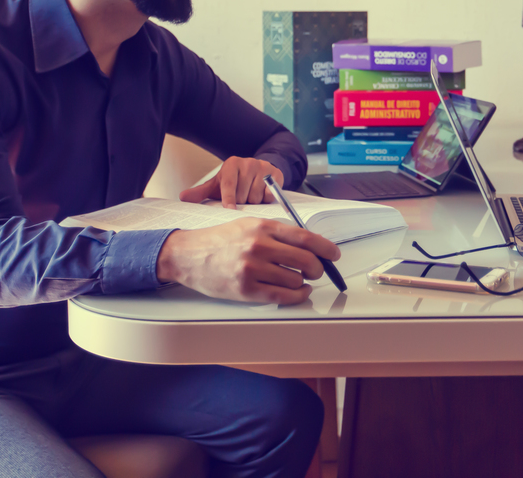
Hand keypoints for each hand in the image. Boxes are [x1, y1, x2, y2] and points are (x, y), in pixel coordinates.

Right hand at [157, 217, 340, 304]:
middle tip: (317, 270)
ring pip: (296, 280)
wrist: (188, 255)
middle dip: (318, 268)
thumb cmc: (220, 240)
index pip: (306, 238)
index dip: (326, 248)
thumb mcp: (249, 224)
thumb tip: (310, 245)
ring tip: (298, 279)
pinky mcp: (246, 289)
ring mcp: (252, 269)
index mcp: (263, 227)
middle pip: (306, 260)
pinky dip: (297, 296)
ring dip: (303, 282)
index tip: (334, 254)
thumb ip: (278, 233)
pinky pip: (282, 297)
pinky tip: (298, 291)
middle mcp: (259, 246)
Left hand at [180, 157, 284, 207]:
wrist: (256, 170)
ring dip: (253, 202)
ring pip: (257, 197)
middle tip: (241, 198)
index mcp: (232, 164)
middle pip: (243, 194)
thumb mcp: (217, 185)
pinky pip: (270, 195)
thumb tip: (182, 197)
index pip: (229, 185)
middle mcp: (248, 163)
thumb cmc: (234, 181)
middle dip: (241, 202)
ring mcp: (263, 167)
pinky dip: (266, 199)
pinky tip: (262, 194)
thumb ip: (200, 192)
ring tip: (251, 196)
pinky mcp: (276, 173)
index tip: (229, 210)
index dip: (229, 199)